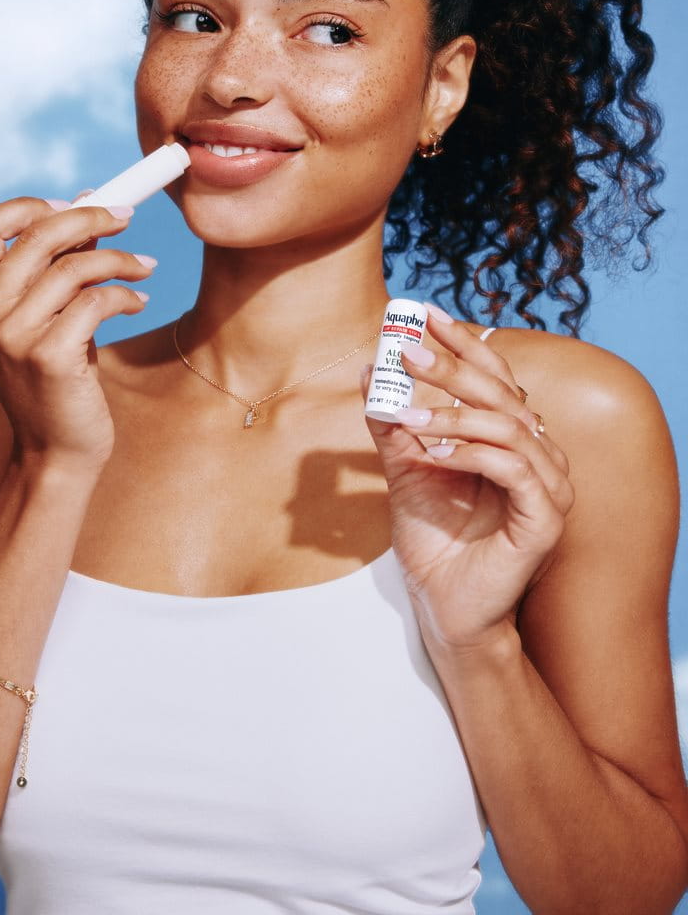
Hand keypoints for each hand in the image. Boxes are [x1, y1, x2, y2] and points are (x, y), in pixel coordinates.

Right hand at [0, 197, 154, 469]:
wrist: (56, 453)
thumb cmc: (57, 380)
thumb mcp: (48, 317)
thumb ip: (57, 266)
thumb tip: (87, 201)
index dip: (30, 206)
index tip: (72, 204)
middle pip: (38, 235)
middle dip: (91, 217)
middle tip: (127, 217)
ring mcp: (12, 337)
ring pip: (75, 266)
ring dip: (120, 259)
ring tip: (146, 267)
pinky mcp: (49, 356)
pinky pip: (97, 300)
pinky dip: (127, 293)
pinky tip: (140, 301)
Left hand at [365, 313, 573, 654]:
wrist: (444, 607)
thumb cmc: (434, 540)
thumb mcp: (406, 470)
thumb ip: (394, 424)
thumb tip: (371, 371)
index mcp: (514, 438)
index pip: (495, 378)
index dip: (463, 343)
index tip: (423, 313)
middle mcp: (540, 455)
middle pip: (502, 394)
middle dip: (451, 367)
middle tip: (406, 350)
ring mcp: (550, 486)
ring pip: (508, 426)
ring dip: (452, 414)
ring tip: (406, 417)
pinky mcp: (546, 519)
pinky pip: (512, 468)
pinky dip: (470, 453)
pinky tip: (433, 453)